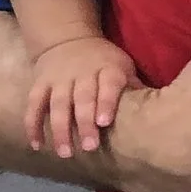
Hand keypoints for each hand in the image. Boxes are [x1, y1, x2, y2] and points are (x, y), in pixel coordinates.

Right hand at [26, 36, 140, 158]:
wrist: (68, 39)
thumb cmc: (104, 61)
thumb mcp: (123, 66)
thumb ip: (134, 87)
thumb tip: (157, 111)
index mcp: (107, 69)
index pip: (108, 85)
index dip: (106, 102)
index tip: (104, 122)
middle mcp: (82, 73)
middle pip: (82, 98)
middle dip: (84, 123)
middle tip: (88, 148)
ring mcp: (59, 79)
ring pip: (57, 104)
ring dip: (59, 129)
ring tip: (65, 153)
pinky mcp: (40, 84)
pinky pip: (34, 104)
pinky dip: (33, 124)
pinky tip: (36, 145)